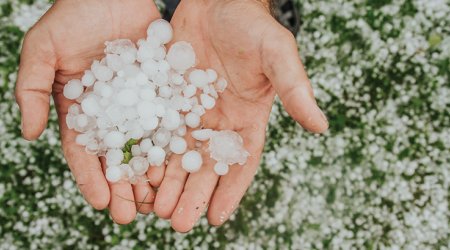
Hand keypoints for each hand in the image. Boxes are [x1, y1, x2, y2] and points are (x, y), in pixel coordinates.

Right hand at [15, 0, 160, 223]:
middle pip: (117, 156)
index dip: (91, 178)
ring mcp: (139, 103)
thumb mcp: (42, 50)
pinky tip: (180, 165)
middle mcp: (112, 112)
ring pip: (145, 145)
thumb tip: (30, 134)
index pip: (84, 151)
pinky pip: (169, 120)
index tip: (101, 203)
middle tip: (131, 215)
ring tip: (157, 201)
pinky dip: (173, 144)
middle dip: (123, 187)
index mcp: (81, 109)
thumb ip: (31, 90)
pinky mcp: (162, 91)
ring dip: (150, 174)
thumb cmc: (73, 15)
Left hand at [152, 0, 328, 231]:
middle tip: (177, 223)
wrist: (216, 0)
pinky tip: (137, 172)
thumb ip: (295, 89)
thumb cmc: (251, 25)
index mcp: (247, 118)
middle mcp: (218, 121)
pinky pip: (156, 130)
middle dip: (192, 195)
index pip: (241, 162)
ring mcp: (191, 111)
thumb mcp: (277, 54)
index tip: (215, 218)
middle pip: (205, 166)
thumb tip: (321, 126)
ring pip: (178, 154)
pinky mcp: (167, 98)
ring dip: (167, 182)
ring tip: (154, 207)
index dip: (230, 190)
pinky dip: (148, 152)